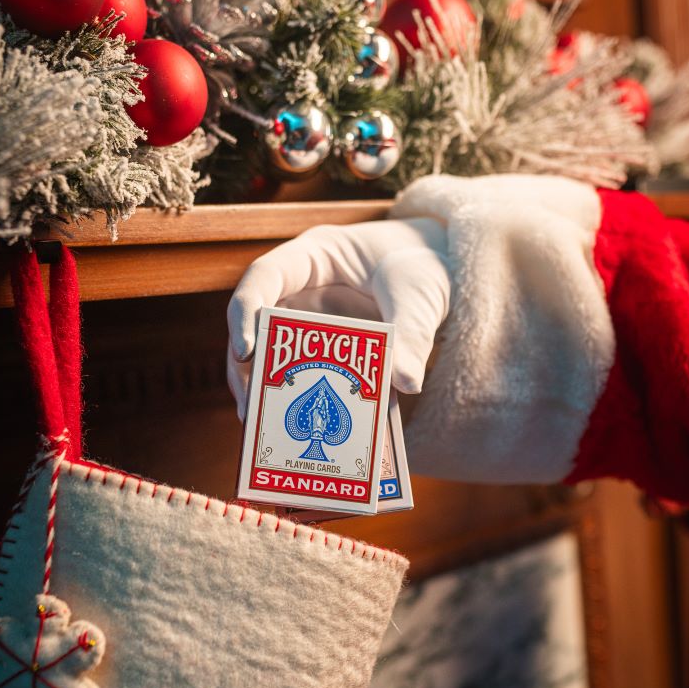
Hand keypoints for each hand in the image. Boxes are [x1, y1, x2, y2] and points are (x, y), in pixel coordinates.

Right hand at [227, 217, 450, 418]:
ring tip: (265, 427)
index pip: (264, 277)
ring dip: (266, 391)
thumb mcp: (419, 292)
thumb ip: (413, 332)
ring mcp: (308, 321)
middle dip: (247, 368)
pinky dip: (304, 401)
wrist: (442, 270)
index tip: (246, 352)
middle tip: (251, 409)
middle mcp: (300, 289)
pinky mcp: (324, 352)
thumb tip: (406, 382)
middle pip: (256, 326)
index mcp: (313, 256)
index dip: (246, 312)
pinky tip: (303, 431)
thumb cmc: (421, 262)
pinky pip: (305, 375)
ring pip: (272, 355)